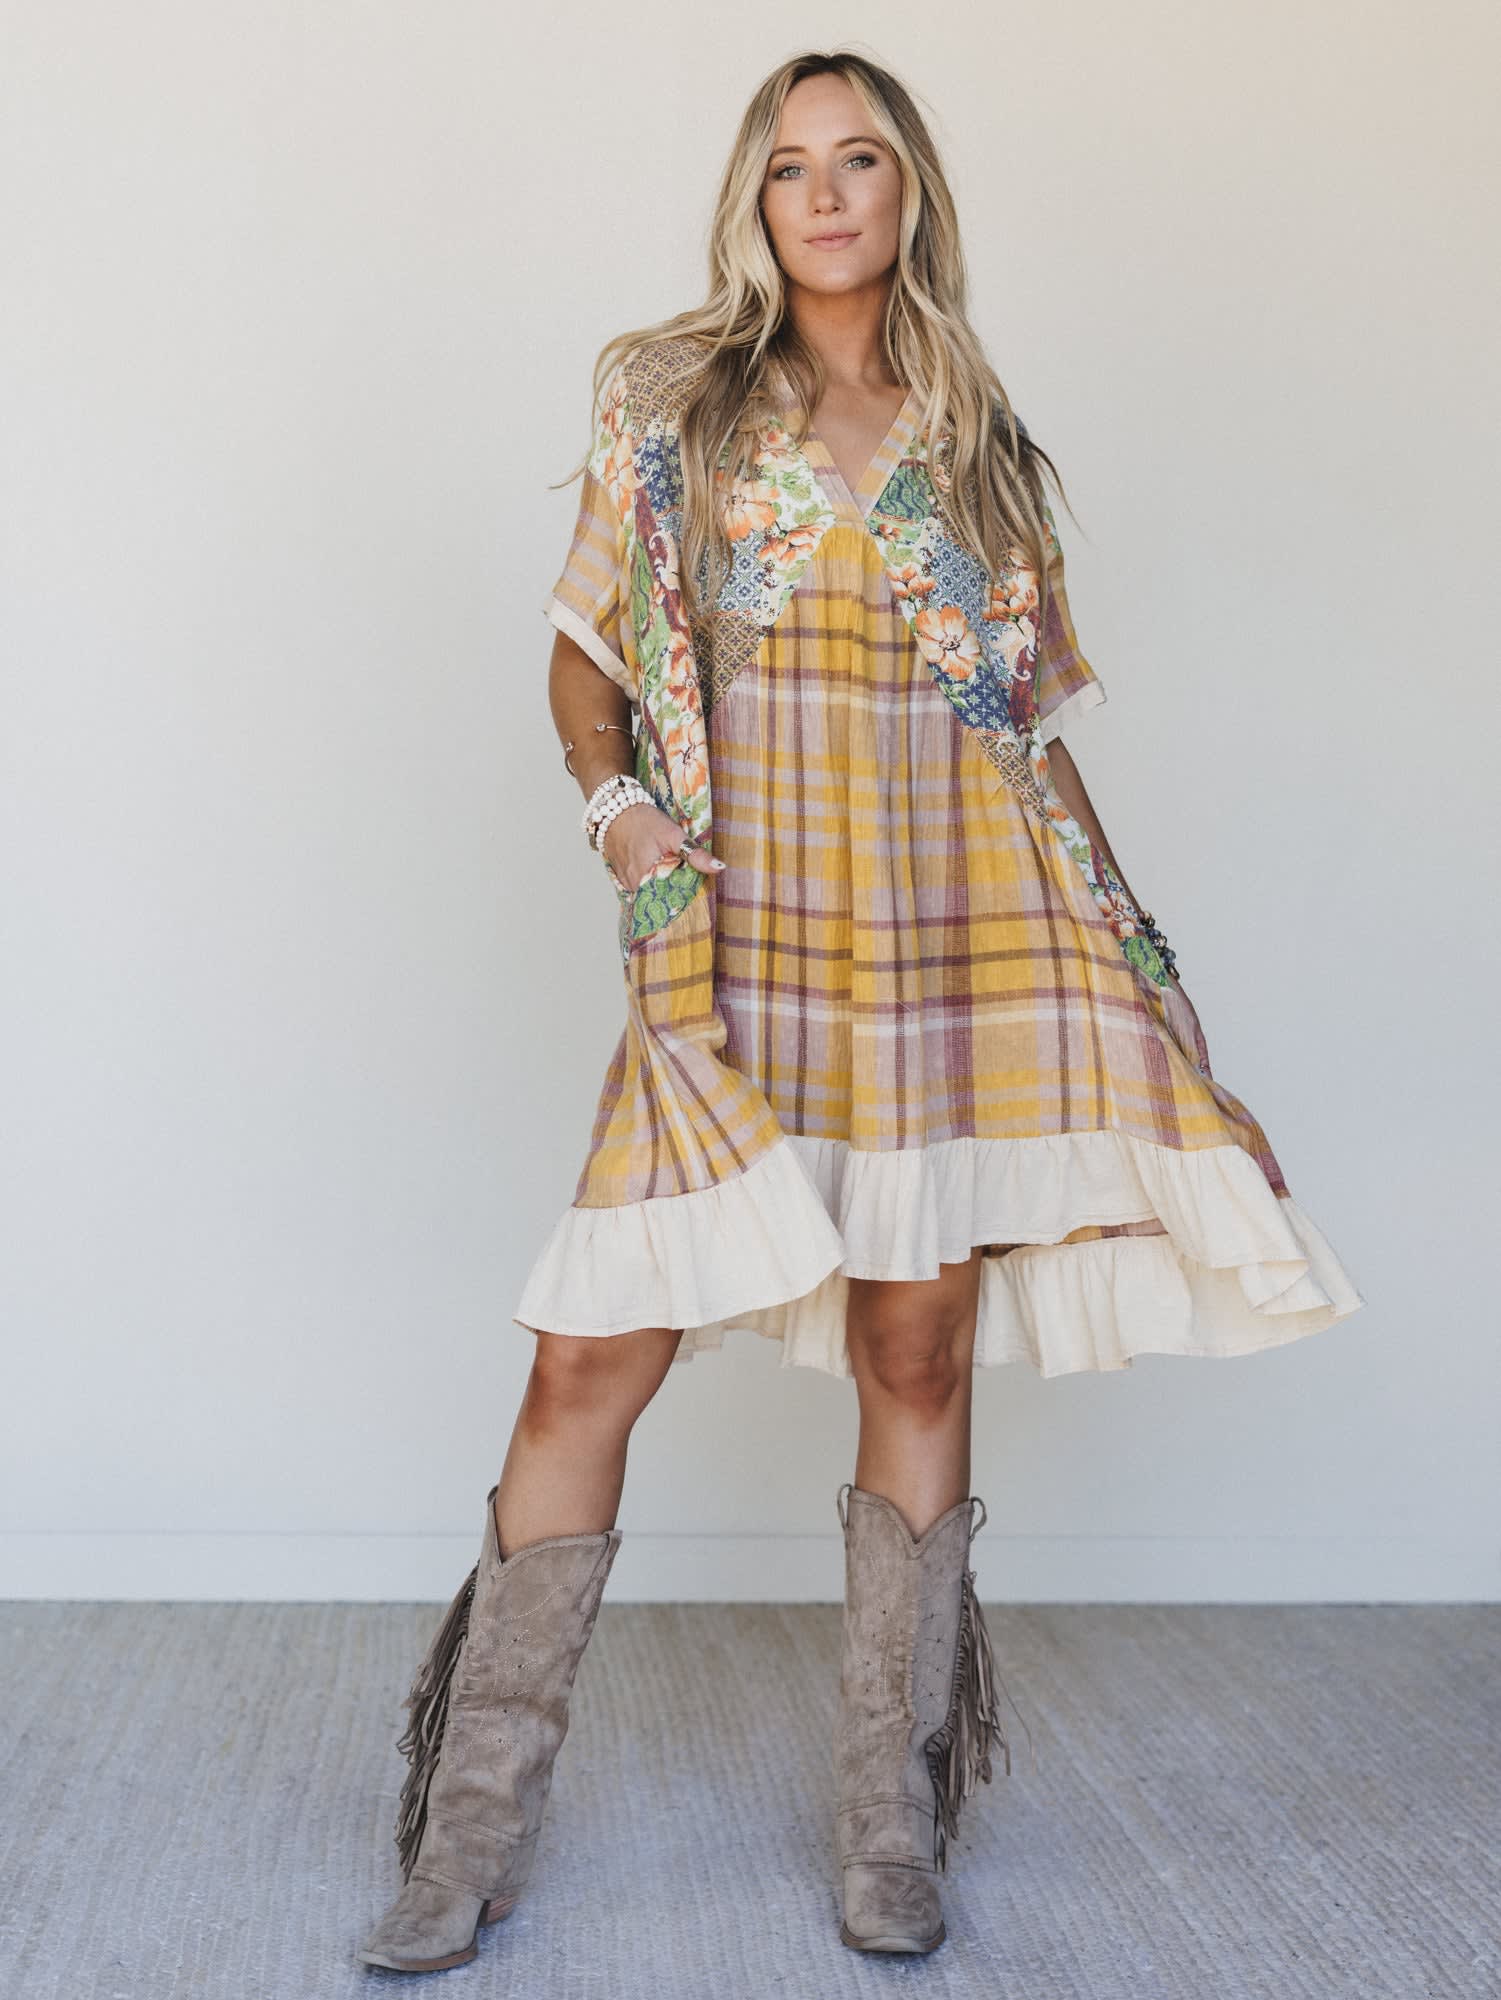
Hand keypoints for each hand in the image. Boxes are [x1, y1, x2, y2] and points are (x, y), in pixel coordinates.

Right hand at [601, 802, 724, 893]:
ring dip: (662, 887)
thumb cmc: (643, 821)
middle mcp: (634, 886)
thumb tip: (719, 868)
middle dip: (674, 892)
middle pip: (660, 898)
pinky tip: (657, 871)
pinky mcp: (621, 879)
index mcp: (648, 878)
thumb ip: (695, 854)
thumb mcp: (673, 834)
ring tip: (670, 872)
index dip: (685, 897)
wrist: (615, 810)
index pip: (671, 900)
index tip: (695, 891)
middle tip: (683, 878)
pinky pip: (639, 888)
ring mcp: (625, 883)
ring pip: (650, 893)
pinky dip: (650, 882)